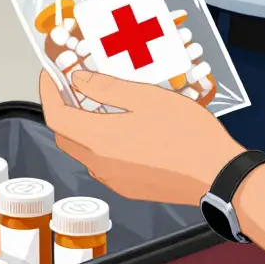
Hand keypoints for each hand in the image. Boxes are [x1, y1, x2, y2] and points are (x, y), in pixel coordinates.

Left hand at [39, 70, 244, 206]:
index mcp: (98, 139)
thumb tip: (77, 80)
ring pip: (83, 150)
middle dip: (62, 109)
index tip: (50, 76)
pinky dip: (100, 144)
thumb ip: (107, 88)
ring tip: (100, 104)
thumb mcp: (146, 97)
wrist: (217, 175)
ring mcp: (113, 179)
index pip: (55, 115)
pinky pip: (102, 164)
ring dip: (82, 127)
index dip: (48, 92)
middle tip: (72, 87)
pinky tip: (122, 129)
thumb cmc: (188, 136)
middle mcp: (99, 164)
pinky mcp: (128, 188)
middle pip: (65, 134)